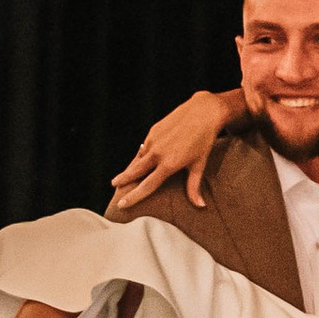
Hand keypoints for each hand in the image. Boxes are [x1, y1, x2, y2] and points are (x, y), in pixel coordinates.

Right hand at [113, 89, 237, 209]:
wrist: (203, 112)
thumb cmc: (204, 140)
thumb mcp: (199, 165)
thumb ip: (194, 186)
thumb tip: (200, 206)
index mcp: (169, 164)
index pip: (147, 185)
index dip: (134, 196)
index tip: (122, 204)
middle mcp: (158, 153)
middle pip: (135, 171)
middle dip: (123, 180)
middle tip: (114, 186)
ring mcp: (153, 140)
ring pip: (138, 158)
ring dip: (130, 168)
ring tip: (123, 177)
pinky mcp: (153, 130)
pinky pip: (143, 147)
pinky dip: (140, 155)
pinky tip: (140, 160)